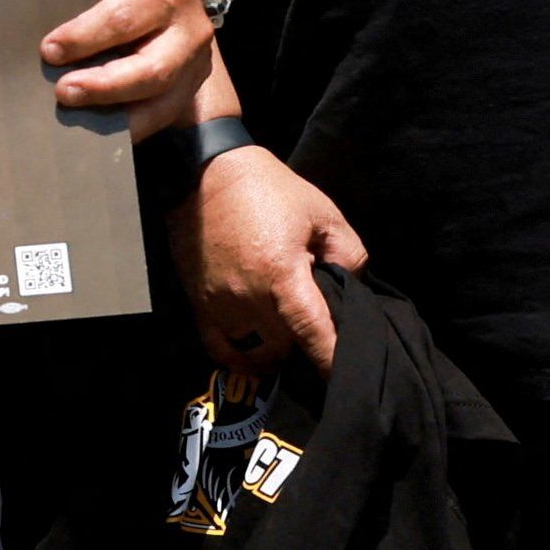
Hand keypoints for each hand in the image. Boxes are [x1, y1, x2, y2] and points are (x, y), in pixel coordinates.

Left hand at [39, 0, 213, 125]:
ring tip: (78, 116)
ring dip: (116, 118)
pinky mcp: (190, 89)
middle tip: (64, 91)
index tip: (50, 50)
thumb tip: (46, 42)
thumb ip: (85, 4)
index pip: (123, 19)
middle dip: (103, 86)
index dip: (84, 37)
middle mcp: (189, 32)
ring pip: (161, 103)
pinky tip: (99, 130)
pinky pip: (161, 116)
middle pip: (150, 69)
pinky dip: (128, 127)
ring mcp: (196, 65)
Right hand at [168, 144, 361, 371]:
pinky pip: (219, 348)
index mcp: (281, 273)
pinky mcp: (199, 303)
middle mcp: (247, 296)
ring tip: (290, 344)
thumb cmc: (267, 189)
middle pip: (285, 346)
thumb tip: (350, 286)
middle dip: (305, 348)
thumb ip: (348, 253)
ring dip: (276, 353)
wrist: (204, 174)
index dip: (330, 357)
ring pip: (254, 352)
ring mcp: (219, 303)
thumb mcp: (323, 212)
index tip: (344, 375)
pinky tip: (255, 356)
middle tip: (318, 336)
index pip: (312, 331)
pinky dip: (239, 359)